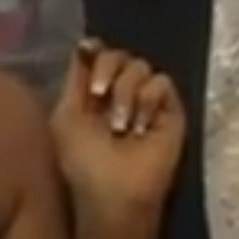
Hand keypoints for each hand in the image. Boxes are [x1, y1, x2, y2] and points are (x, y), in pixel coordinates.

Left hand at [51, 38, 185, 238]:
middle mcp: (121, 92)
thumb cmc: (84, 162)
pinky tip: (141, 129)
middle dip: (107, 68)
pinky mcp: (170, 111)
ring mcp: (147, 101)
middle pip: (118, 53)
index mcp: (94, 92)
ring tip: (121, 126)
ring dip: (126, 92)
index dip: (94, 49)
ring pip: (140, 65)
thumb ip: (76, 79)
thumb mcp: (68, 116)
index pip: (98, 54)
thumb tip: (85, 44)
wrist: (113, 194)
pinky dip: (147, 101)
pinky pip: (161, 82)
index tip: (87, 50)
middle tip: (99, 94)